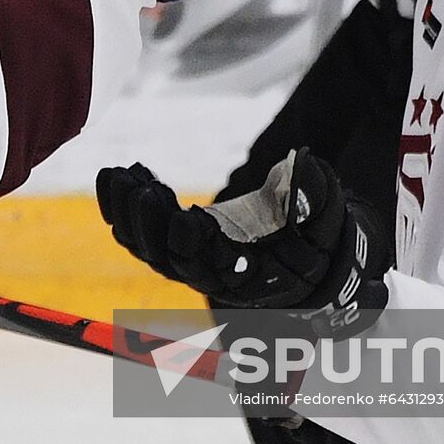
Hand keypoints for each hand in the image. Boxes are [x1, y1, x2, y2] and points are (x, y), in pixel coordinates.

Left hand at [97, 148, 376, 310]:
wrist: (301, 257)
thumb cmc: (316, 238)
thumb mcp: (326, 217)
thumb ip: (314, 196)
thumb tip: (304, 165)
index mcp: (250, 277)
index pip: (217, 268)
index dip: (200, 246)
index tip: (189, 216)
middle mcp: (213, 278)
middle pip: (172, 261)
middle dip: (153, 225)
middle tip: (144, 189)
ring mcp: (189, 265)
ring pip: (147, 249)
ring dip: (128, 214)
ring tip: (119, 177)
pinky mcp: (173, 249)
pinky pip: (138, 236)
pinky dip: (124, 208)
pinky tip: (118, 176)